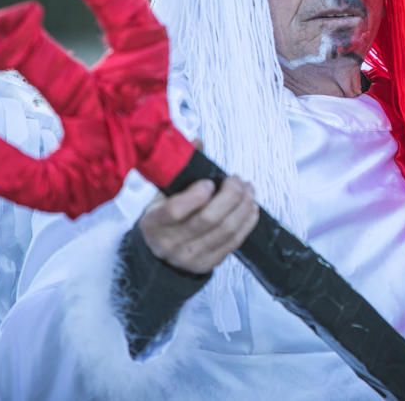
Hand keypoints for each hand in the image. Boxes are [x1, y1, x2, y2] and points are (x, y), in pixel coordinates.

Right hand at [139, 176, 259, 273]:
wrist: (160, 255)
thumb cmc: (163, 219)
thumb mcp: (161, 195)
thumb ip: (179, 169)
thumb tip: (197, 142)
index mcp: (154, 223)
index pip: (175, 210)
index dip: (196, 195)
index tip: (209, 182)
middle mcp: (171, 243)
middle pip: (208, 219)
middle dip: (230, 195)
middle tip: (237, 180)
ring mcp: (191, 256)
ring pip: (226, 230)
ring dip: (243, 206)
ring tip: (248, 190)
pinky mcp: (209, 263)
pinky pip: (234, 242)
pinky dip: (247, 222)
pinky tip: (251, 207)